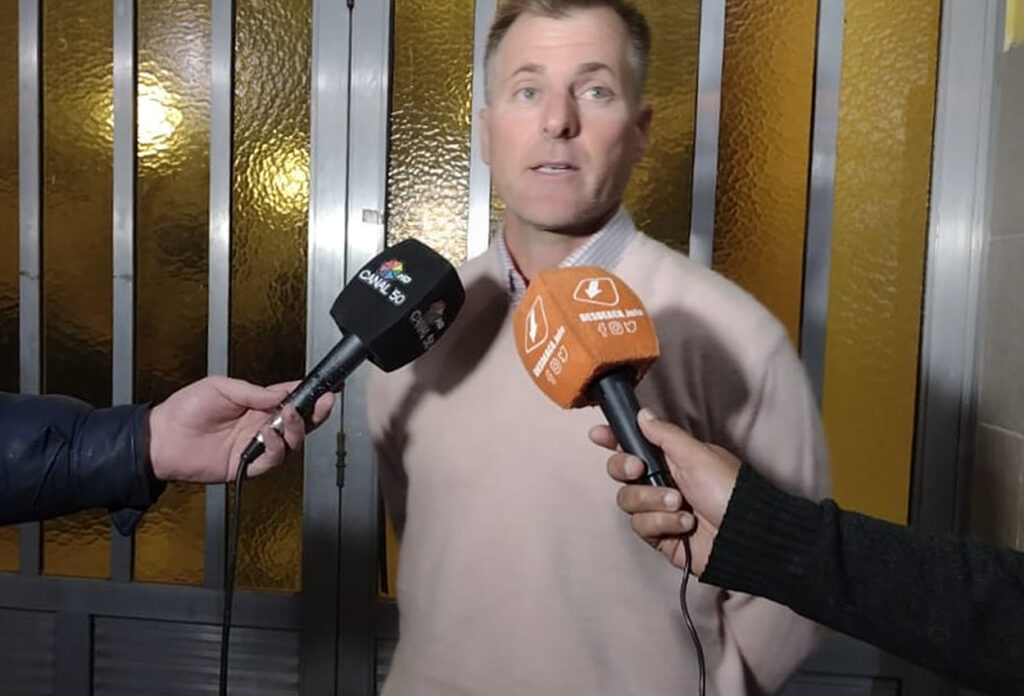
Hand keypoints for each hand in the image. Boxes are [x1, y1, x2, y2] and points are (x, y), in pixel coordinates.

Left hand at [148, 376, 334, 482]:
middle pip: (300, 423)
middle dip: (316, 413)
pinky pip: (273, 460)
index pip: (291, 398)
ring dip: (295, 430)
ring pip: (292, 443)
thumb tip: (282, 394)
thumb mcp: (221, 387)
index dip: (311, 394)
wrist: (162, 438)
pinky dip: (276, 447)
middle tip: (324, 403)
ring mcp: (255, 445)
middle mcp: (260, 425)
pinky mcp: (247, 464)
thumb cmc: (185, 410)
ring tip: (286, 417)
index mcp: (257, 404)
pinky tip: (268, 434)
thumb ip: (254, 392)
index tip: (328, 388)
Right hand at [588, 409, 740, 574]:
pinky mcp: (659, 535)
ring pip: (628, 500)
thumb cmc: (729, 491)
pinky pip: (640, 525)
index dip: (613, 439)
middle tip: (640, 470)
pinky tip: (684, 524)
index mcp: (671, 457)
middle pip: (620, 471)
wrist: (744, 535)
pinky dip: (662, 523)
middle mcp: (661, 480)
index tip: (598, 435)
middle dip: (625, 468)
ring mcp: (658, 509)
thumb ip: (666, 435)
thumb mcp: (698, 455)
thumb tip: (643, 415)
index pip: (634, 443)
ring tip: (679, 504)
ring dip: (653, 501)